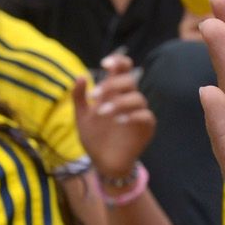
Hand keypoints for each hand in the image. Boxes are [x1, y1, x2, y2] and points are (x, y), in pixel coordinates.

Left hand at [73, 52, 155, 180]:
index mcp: (114, 93)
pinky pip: (145, 116)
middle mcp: (128, 100)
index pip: (123, 70)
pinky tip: (119, 121)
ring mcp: (138, 113)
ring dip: (118, 102)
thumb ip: (79, 97)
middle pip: (130, 80)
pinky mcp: (145, 128)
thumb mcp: (81, 117)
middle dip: (112, 85)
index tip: (104, 63)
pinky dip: (133, 115)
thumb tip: (80, 76)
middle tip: (94, 96)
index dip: (118, 61)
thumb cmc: (94, 138)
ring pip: (137, 98)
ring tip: (101, 113)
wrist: (102, 162)